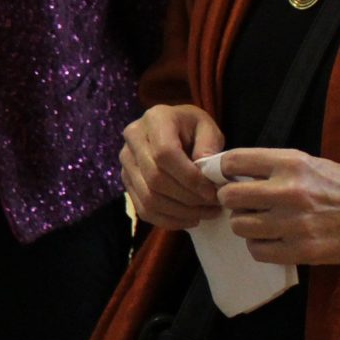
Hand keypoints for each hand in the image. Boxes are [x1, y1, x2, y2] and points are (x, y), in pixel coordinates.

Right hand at [119, 103, 223, 229]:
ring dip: (180, 212)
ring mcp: (125, 162)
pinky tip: (190, 219)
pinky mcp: (126, 182)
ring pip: (148, 198)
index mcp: (155, 119)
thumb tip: (205, 171)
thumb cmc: (193, 128)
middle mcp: (133, 139)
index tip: (213, 191)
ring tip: (206, 214)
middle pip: (155, 179)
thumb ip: (209, 144)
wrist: (172, 129)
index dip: (190, 178)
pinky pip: (143, 209)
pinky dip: (168, 220)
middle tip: (214, 206)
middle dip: (188, 198)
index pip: (165, 154)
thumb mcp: (207, 127)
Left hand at [212, 149, 339, 265]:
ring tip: (260, 222)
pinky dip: (259, 246)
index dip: (223, 170)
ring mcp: (294, 223)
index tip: (226, 177)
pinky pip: (257, 250)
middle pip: (229, 196)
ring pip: (239, 226)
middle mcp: (289, 191)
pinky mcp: (302, 251)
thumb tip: (235, 173)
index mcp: (292, 163)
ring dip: (245, 224)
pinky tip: (272, 240)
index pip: (234, 161)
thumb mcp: (313, 164)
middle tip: (243, 204)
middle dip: (231, 200)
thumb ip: (277, 167)